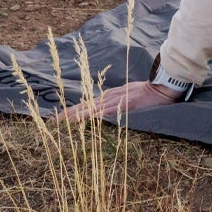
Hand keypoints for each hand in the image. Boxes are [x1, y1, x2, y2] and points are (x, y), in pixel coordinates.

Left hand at [54, 80, 180, 122]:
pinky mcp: (120, 106)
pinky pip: (101, 112)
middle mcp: (108, 98)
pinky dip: (89, 116)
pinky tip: (79, 121)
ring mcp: (113, 101)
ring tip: (59, 123)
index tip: (60, 118)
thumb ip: (118, 102)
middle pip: (83, 106)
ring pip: (88, 109)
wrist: (161, 88)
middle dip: (67, 114)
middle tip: (51, 122)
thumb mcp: (129, 96)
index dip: (73, 111)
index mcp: (109, 96)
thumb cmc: (148, 93)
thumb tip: (108, 110)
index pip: (87, 104)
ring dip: (73, 117)